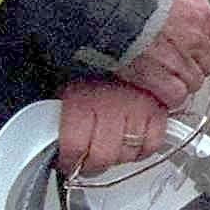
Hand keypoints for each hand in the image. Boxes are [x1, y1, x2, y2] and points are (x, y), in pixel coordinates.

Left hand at [56, 76, 171, 175]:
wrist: (125, 46)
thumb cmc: (93, 70)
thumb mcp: (66, 87)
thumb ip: (60, 116)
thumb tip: (50, 143)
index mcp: (81, 99)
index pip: (74, 148)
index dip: (70, 161)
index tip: (69, 162)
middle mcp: (110, 105)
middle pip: (103, 156)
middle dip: (94, 164)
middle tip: (89, 160)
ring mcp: (137, 109)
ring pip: (127, 153)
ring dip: (118, 155)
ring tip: (111, 144)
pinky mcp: (159, 110)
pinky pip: (152, 144)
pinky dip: (143, 147)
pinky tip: (133, 139)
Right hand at [114, 0, 209, 107]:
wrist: (113, 1)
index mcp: (204, 15)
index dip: (204, 43)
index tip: (189, 43)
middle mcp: (196, 39)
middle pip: (207, 63)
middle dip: (193, 63)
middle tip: (173, 60)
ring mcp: (179, 60)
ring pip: (194, 82)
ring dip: (181, 81)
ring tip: (163, 74)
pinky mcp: (159, 78)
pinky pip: (176, 96)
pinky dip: (168, 96)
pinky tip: (157, 87)